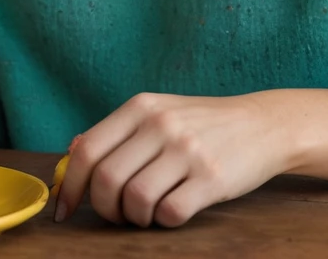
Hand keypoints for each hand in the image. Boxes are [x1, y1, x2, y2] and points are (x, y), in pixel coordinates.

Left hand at [53, 92, 285, 228]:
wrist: (262, 124)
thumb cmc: (202, 124)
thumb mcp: (159, 112)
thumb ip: (118, 132)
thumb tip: (71, 151)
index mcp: (141, 106)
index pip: (87, 150)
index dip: (70, 187)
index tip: (66, 211)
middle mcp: (161, 123)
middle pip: (106, 180)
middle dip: (104, 209)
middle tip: (118, 214)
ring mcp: (187, 150)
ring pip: (135, 200)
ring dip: (135, 218)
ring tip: (148, 212)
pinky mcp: (211, 177)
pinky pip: (170, 213)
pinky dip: (164, 221)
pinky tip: (173, 210)